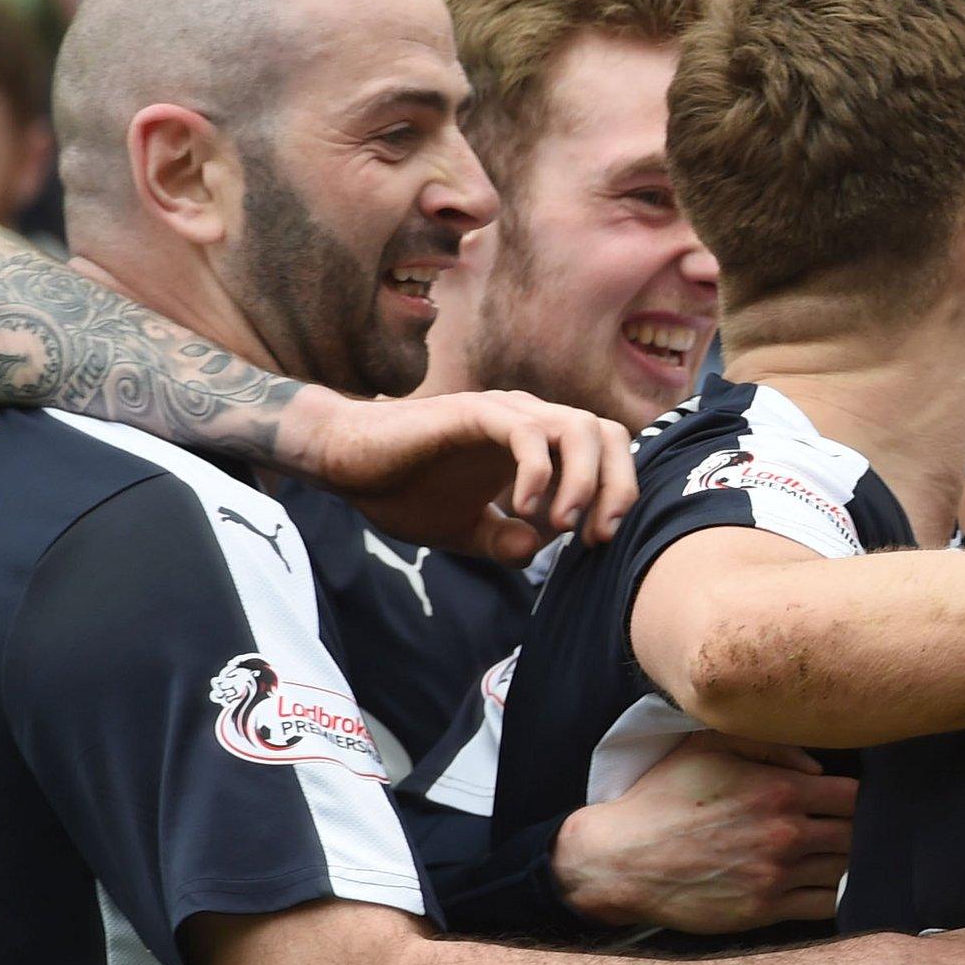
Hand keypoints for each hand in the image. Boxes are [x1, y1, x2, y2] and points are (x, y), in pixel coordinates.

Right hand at [280, 388, 635, 567]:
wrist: (346, 465)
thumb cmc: (404, 490)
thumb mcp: (465, 531)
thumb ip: (504, 543)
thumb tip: (535, 553)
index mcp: (537, 445)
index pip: (607, 452)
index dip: (617, 492)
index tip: (599, 541)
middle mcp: (529, 420)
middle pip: (608, 434)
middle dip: (618, 486)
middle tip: (597, 536)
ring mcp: (504, 413)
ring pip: (577, 427)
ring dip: (584, 480)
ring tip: (564, 526)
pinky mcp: (473, 412)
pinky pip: (525, 432)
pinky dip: (538, 471)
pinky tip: (523, 509)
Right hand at [552, 731, 855, 933]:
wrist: (620, 859)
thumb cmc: (663, 796)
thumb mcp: (708, 746)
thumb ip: (771, 745)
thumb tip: (817, 767)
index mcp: (779, 790)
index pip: (853, 795)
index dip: (854, 796)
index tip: (841, 798)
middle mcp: (785, 835)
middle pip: (854, 835)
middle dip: (852, 829)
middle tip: (840, 827)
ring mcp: (776, 876)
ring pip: (842, 871)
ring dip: (843, 862)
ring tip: (833, 854)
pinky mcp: (763, 911)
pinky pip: (822, 906)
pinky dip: (831, 896)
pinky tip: (822, 884)